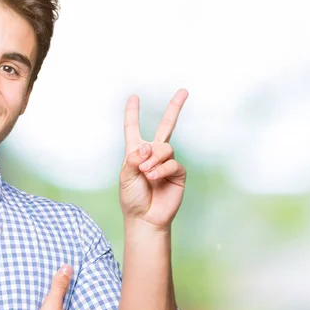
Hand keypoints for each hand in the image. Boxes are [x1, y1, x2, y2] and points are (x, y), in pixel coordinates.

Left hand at [119, 89, 188, 230]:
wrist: (145, 218)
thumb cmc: (132, 198)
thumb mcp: (125, 177)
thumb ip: (133, 159)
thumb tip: (148, 146)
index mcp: (135, 152)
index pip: (133, 128)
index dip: (132, 113)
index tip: (133, 97)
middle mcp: (153, 153)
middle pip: (167, 126)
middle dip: (175, 108)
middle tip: (184, 91)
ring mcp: (167, 162)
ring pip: (165, 147)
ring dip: (154, 159)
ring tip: (146, 173)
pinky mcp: (178, 173)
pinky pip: (172, 163)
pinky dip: (161, 169)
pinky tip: (154, 178)